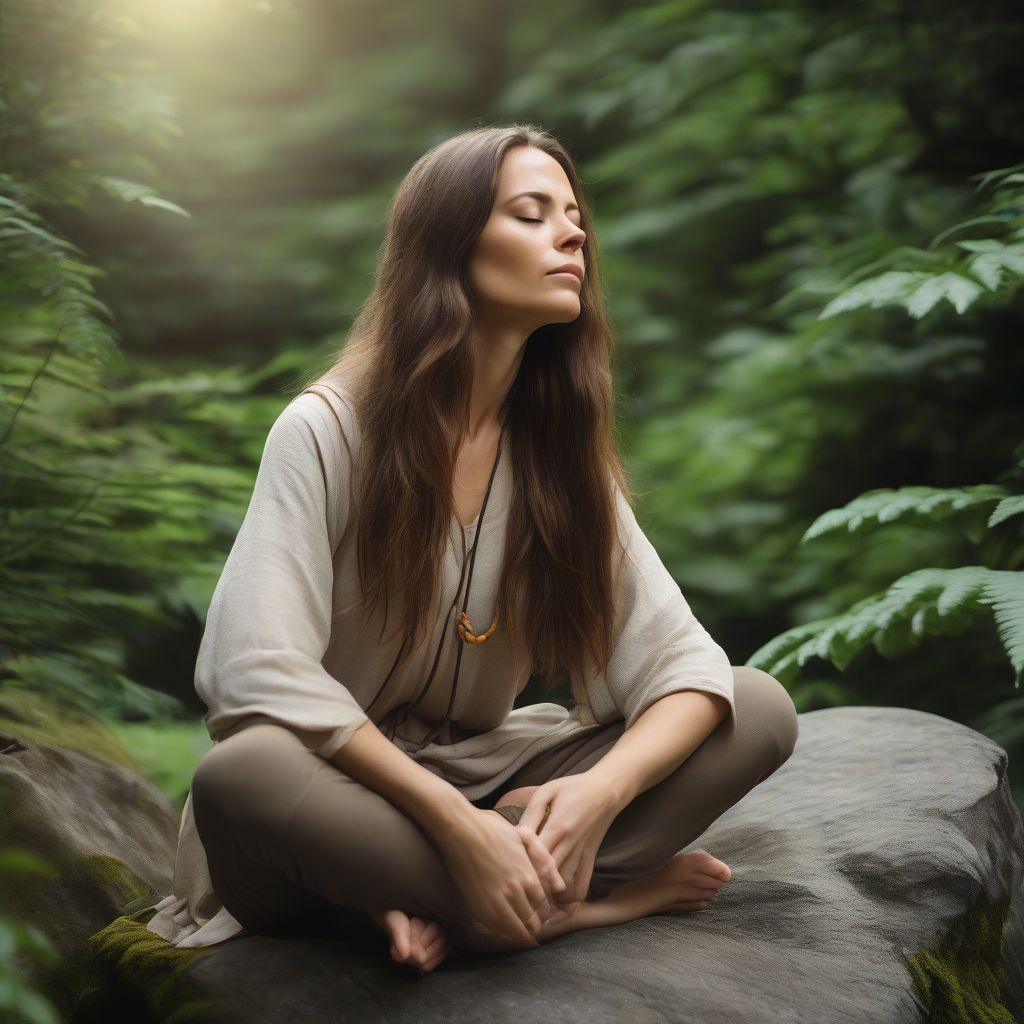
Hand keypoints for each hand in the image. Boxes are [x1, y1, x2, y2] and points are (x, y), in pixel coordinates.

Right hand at [435, 806, 567, 946]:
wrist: (461, 831)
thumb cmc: (492, 829)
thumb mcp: (524, 837)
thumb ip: (543, 859)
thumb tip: (560, 884)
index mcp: (527, 877)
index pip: (544, 909)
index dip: (544, 914)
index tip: (541, 913)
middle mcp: (514, 893)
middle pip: (531, 925)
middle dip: (534, 926)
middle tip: (531, 923)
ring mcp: (494, 902)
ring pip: (515, 932)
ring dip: (519, 932)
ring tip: (518, 926)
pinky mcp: (477, 907)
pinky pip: (495, 930)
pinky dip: (502, 931)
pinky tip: (502, 922)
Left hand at [516, 772, 621, 915]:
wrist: (606, 791)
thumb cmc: (572, 788)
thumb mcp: (548, 791)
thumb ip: (531, 813)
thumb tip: (516, 834)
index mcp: (558, 826)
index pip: (538, 855)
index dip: (523, 868)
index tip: (509, 877)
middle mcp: (571, 844)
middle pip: (549, 876)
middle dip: (532, 890)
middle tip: (515, 903)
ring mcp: (582, 854)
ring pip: (565, 886)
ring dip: (550, 900)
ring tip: (533, 910)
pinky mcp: (590, 860)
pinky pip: (583, 886)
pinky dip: (572, 901)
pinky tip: (560, 909)